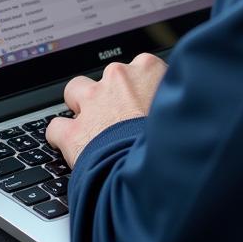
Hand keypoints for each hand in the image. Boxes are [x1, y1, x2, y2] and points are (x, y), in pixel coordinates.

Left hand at [46, 52, 167, 168]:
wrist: (157, 173)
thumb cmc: (179, 144)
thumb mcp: (186, 112)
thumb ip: (173, 101)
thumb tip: (174, 106)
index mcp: (148, 70)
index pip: (141, 67)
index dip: (141, 87)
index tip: (144, 102)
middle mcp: (117, 78)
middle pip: (108, 77)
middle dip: (112, 94)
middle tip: (123, 119)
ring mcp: (93, 102)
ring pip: (75, 91)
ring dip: (81, 107)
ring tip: (94, 127)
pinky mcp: (74, 131)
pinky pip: (57, 127)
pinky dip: (61, 137)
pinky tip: (70, 147)